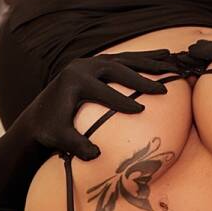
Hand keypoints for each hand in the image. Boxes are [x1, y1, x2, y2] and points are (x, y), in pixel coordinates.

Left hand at [15, 49, 179, 159]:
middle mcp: (83, 66)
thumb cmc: (50, 130)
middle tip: (163, 90)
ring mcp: (90, 61)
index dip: (121, 101)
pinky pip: (125, 57)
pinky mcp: (97, 62)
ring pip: (125, 58)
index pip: (102, 92)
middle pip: (117, 69)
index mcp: (74, 81)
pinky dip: (144, 58)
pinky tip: (164, 56)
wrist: (38, 115)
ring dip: (150, 61)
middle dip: (141, 79)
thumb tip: (96, 154)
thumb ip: (75, 145)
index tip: (141, 111)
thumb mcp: (59, 138)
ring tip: (173, 64)